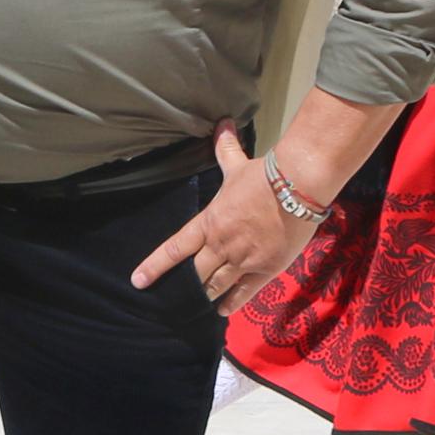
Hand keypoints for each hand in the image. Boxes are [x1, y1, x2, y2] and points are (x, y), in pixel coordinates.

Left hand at [128, 125, 320, 311]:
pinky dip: (230, 303)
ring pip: (216, 286)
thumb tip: (222, 123)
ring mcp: (242, 260)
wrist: (296, 188)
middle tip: (176, 298)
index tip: (138, 280)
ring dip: (206, 295)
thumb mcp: (238, 165)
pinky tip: (222, 310)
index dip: (155, 266)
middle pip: (196, 274)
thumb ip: (226, 149)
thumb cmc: (264, 176)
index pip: (175, 248)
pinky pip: (243, 293)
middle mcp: (221, 246)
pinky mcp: (265, 270)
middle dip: (186, 286)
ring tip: (198, 304)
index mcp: (209, 223)